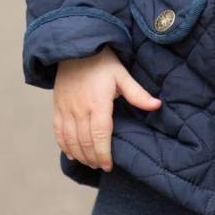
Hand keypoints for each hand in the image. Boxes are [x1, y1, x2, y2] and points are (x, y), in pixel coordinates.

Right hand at [53, 47, 161, 171]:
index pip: (100, 136)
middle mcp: (80, 109)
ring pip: (71, 140)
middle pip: (85, 142)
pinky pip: (58, 131)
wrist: (75, 48)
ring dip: (80, 155)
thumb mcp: (122, 74)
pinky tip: (72, 154)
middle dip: (93, 159)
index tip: (109, 165)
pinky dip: (64, 146)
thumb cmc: (101, 61)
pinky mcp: (57, 107)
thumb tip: (157, 105)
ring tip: (90, 163)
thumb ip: (137, 93)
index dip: (104, 154)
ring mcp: (66, 109)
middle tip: (102, 167)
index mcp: (98, 103)